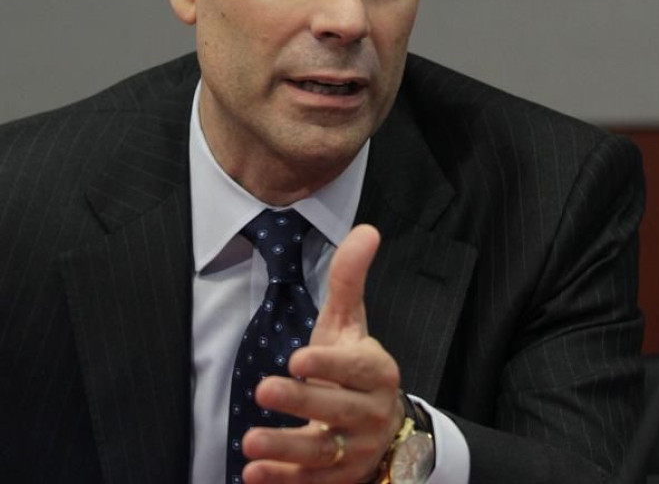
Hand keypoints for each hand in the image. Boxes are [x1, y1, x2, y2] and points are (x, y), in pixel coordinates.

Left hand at [242, 224, 403, 482]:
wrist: (380, 428)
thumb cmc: (354, 365)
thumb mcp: (350, 322)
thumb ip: (350, 278)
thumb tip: (366, 229)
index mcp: (378, 372)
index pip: (356, 368)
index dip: (329, 365)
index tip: (297, 358)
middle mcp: (372, 414)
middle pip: (338, 412)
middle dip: (301, 403)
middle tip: (263, 390)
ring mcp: (357, 452)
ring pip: (323, 454)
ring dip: (286, 450)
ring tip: (249, 443)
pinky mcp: (340, 481)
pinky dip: (284, 482)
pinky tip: (253, 476)